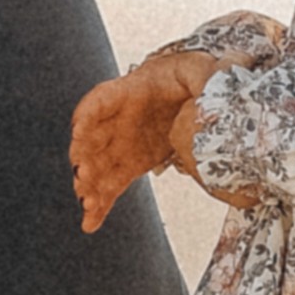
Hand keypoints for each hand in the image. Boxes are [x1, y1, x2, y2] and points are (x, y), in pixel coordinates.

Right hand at [71, 47, 212, 230]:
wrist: (189, 99)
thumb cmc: (189, 79)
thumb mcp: (200, 71)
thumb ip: (204, 76)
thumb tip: (215, 79)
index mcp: (131, 91)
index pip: (103, 100)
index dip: (88, 115)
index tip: (79, 131)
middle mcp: (117, 120)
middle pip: (92, 138)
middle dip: (84, 156)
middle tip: (84, 174)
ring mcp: (120, 145)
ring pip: (97, 167)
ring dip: (89, 185)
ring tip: (89, 204)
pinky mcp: (129, 166)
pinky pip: (109, 187)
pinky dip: (99, 205)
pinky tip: (90, 223)